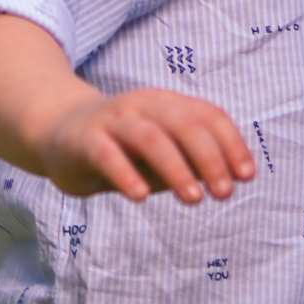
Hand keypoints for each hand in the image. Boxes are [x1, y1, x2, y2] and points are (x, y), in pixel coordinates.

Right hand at [36, 87, 256, 203]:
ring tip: (194, 200)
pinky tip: (141, 196)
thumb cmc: (121, 148)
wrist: (58, 133)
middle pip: (184, 124)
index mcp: (167, 104)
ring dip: (177, 168)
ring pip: (150, 137)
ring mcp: (113, 120)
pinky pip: (108, 155)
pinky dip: (127, 174)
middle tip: (224, 193)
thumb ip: (190, 164)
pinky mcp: (85, 141)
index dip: (231, 144)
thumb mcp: (161, 155)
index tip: (246, 177)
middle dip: (210, 158)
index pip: (208, 116)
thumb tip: (229, 181)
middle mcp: (143, 105)